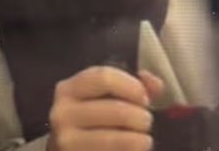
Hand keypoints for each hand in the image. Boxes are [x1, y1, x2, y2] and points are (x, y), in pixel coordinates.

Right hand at [46, 67, 163, 150]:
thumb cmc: (93, 121)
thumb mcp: (105, 97)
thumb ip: (133, 86)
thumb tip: (155, 84)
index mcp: (69, 89)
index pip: (104, 77)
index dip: (132, 86)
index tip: (144, 98)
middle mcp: (63, 113)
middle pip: (116, 110)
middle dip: (140, 117)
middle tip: (145, 122)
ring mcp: (67, 140)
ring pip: (115, 139)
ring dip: (139, 140)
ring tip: (143, 140)